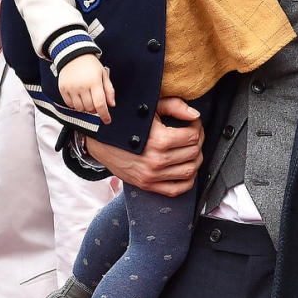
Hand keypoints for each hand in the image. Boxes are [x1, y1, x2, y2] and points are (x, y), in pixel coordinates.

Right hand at [58, 54, 115, 123]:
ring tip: (87, 98)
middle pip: (90, 108)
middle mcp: (82, 86)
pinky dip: (76, 105)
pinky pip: (70, 105)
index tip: (107, 121)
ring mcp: (71, 88)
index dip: (104, 115)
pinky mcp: (63, 89)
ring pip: (80, 108)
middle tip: (96, 101)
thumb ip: (109, 90)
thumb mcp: (103, 75)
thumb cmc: (91, 66)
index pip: (100, 104)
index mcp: (94, 82)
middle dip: (95, 109)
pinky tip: (79, 97)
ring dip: (85, 108)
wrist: (73, 56)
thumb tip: (112, 105)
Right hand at [85, 98, 202, 195]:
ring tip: (191, 151)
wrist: (100, 140)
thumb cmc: (125, 122)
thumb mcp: (149, 108)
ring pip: (189, 171)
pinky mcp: (147, 185)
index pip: (193, 136)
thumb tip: (195, 115)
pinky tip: (186, 169)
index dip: (197, 128)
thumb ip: (174, 107)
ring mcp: (152, 175)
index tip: (193, 124)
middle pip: (193, 153)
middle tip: (194, 135)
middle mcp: (156, 160)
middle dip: (198, 142)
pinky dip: (187, 182)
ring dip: (195, 160)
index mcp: (159, 140)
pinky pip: (176, 190)